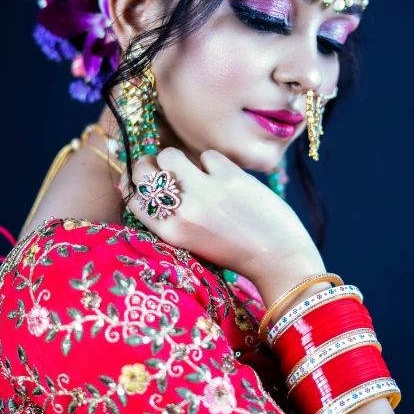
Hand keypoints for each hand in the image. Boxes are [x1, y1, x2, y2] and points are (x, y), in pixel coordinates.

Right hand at [120, 147, 326, 299]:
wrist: (278, 259)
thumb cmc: (234, 251)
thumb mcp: (192, 243)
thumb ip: (169, 218)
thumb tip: (140, 186)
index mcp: (171, 233)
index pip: (135, 198)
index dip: (135, 182)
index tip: (143, 178)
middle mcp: (183, 212)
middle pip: (144, 171)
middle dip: (150, 164)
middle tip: (165, 168)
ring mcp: (206, 191)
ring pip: (170, 154)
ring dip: (179, 158)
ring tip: (195, 171)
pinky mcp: (229, 176)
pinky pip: (208, 155)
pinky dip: (215, 163)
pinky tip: (226, 179)